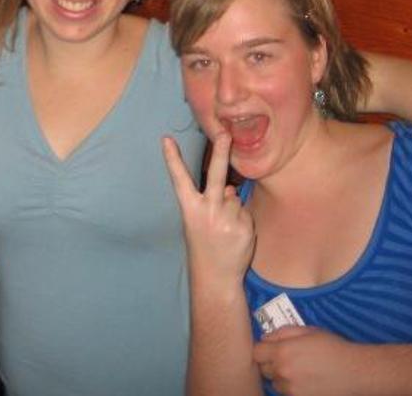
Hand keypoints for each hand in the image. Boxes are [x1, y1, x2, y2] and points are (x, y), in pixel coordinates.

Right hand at [163, 132, 254, 280]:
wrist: (216, 278)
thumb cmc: (205, 247)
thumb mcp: (198, 223)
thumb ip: (212, 202)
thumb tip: (228, 188)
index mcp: (190, 209)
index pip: (180, 179)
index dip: (173, 159)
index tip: (167, 139)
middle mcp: (207, 211)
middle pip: (215, 175)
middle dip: (221, 152)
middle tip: (225, 133)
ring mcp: (226, 218)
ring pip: (233, 197)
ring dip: (232, 209)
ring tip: (225, 230)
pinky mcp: (244, 226)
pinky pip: (245, 212)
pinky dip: (242, 220)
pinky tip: (235, 236)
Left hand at [253, 326, 357, 395]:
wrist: (355, 371)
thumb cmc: (332, 346)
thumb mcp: (306, 330)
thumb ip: (281, 333)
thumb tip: (265, 338)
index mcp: (282, 352)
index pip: (256, 353)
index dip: (263, 350)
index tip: (271, 348)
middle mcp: (283, 372)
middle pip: (264, 369)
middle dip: (271, 363)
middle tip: (287, 358)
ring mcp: (291, 389)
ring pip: (275, 383)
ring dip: (281, 377)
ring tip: (299, 370)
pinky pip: (287, 393)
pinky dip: (292, 387)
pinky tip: (305, 380)